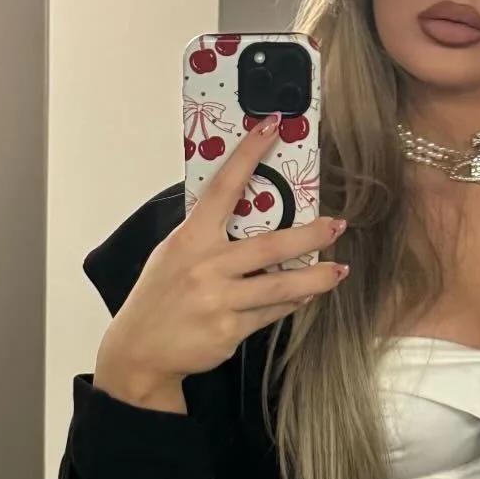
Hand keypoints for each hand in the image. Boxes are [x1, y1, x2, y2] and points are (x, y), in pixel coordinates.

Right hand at [94, 116, 348, 409]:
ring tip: (339, 270)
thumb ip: (206, 236)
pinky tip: (306, 295)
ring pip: (281, 286)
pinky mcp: (230, 331)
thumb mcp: (172, 254)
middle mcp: (206, 267)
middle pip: (270, 246)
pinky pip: (271, 313)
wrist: (140, 351)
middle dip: (310, 235)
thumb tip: (245, 210)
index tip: (272, 127)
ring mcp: (219, 301)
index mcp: (190, 239)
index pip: (224, 187)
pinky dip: (292, 303)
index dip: (248, 154)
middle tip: (337, 225)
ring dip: (316, 278)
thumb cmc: (158, 297)